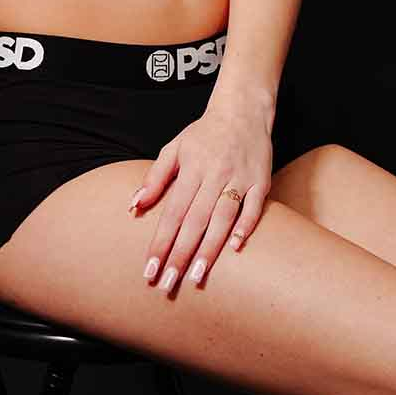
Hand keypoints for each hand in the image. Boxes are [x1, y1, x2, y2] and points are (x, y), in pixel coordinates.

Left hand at [129, 93, 272, 294]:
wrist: (244, 110)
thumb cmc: (205, 134)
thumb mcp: (174, 148)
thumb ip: (155, 177)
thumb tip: (134, 205)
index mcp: (191, 169)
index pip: (171, 212)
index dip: (160, 242)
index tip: (149, 269)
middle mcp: (214, 175)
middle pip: (194, 221)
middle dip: (180, 255)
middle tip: (168, 284)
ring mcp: (239, 178)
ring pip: (222, 218)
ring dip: (209, 249)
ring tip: (197, 277)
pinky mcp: (261, 181)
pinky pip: (254, 207)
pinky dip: (246, 226)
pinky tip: (236, 249)